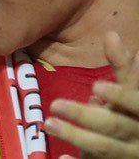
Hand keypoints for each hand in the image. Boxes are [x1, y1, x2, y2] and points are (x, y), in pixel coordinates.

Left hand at [47, 33, 138, 158]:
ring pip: (104, 148)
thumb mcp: (131, 94)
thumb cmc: (132, 118)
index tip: (96, 86)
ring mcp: (128, 154)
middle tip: (55, 104)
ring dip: (76, 136)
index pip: (138, 103)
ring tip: (49, 123)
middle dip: (86, 116)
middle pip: (115, 127)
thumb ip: (123, 69)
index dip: (122, 96)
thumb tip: (112, 34)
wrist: (134, 149)